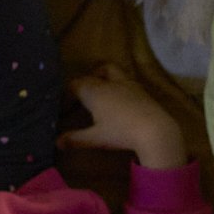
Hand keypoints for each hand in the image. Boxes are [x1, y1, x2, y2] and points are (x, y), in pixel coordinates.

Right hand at [60, 66, 187, 169]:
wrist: (156, 130)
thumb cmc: (121, 133)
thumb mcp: (95, 138)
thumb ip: (75, 139)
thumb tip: (57, 142)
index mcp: (94, 91)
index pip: (74, 85)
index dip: (66, 96)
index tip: (64, 110)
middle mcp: (110, 83)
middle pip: (92, 75)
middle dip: (83, 84)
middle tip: (80, 99)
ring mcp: (128, 84)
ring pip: (111, 71)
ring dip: (102, 78)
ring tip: (100, 94)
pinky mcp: (142, 90)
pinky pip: (125, 81)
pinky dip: (118, 86)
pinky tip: (120, 102)